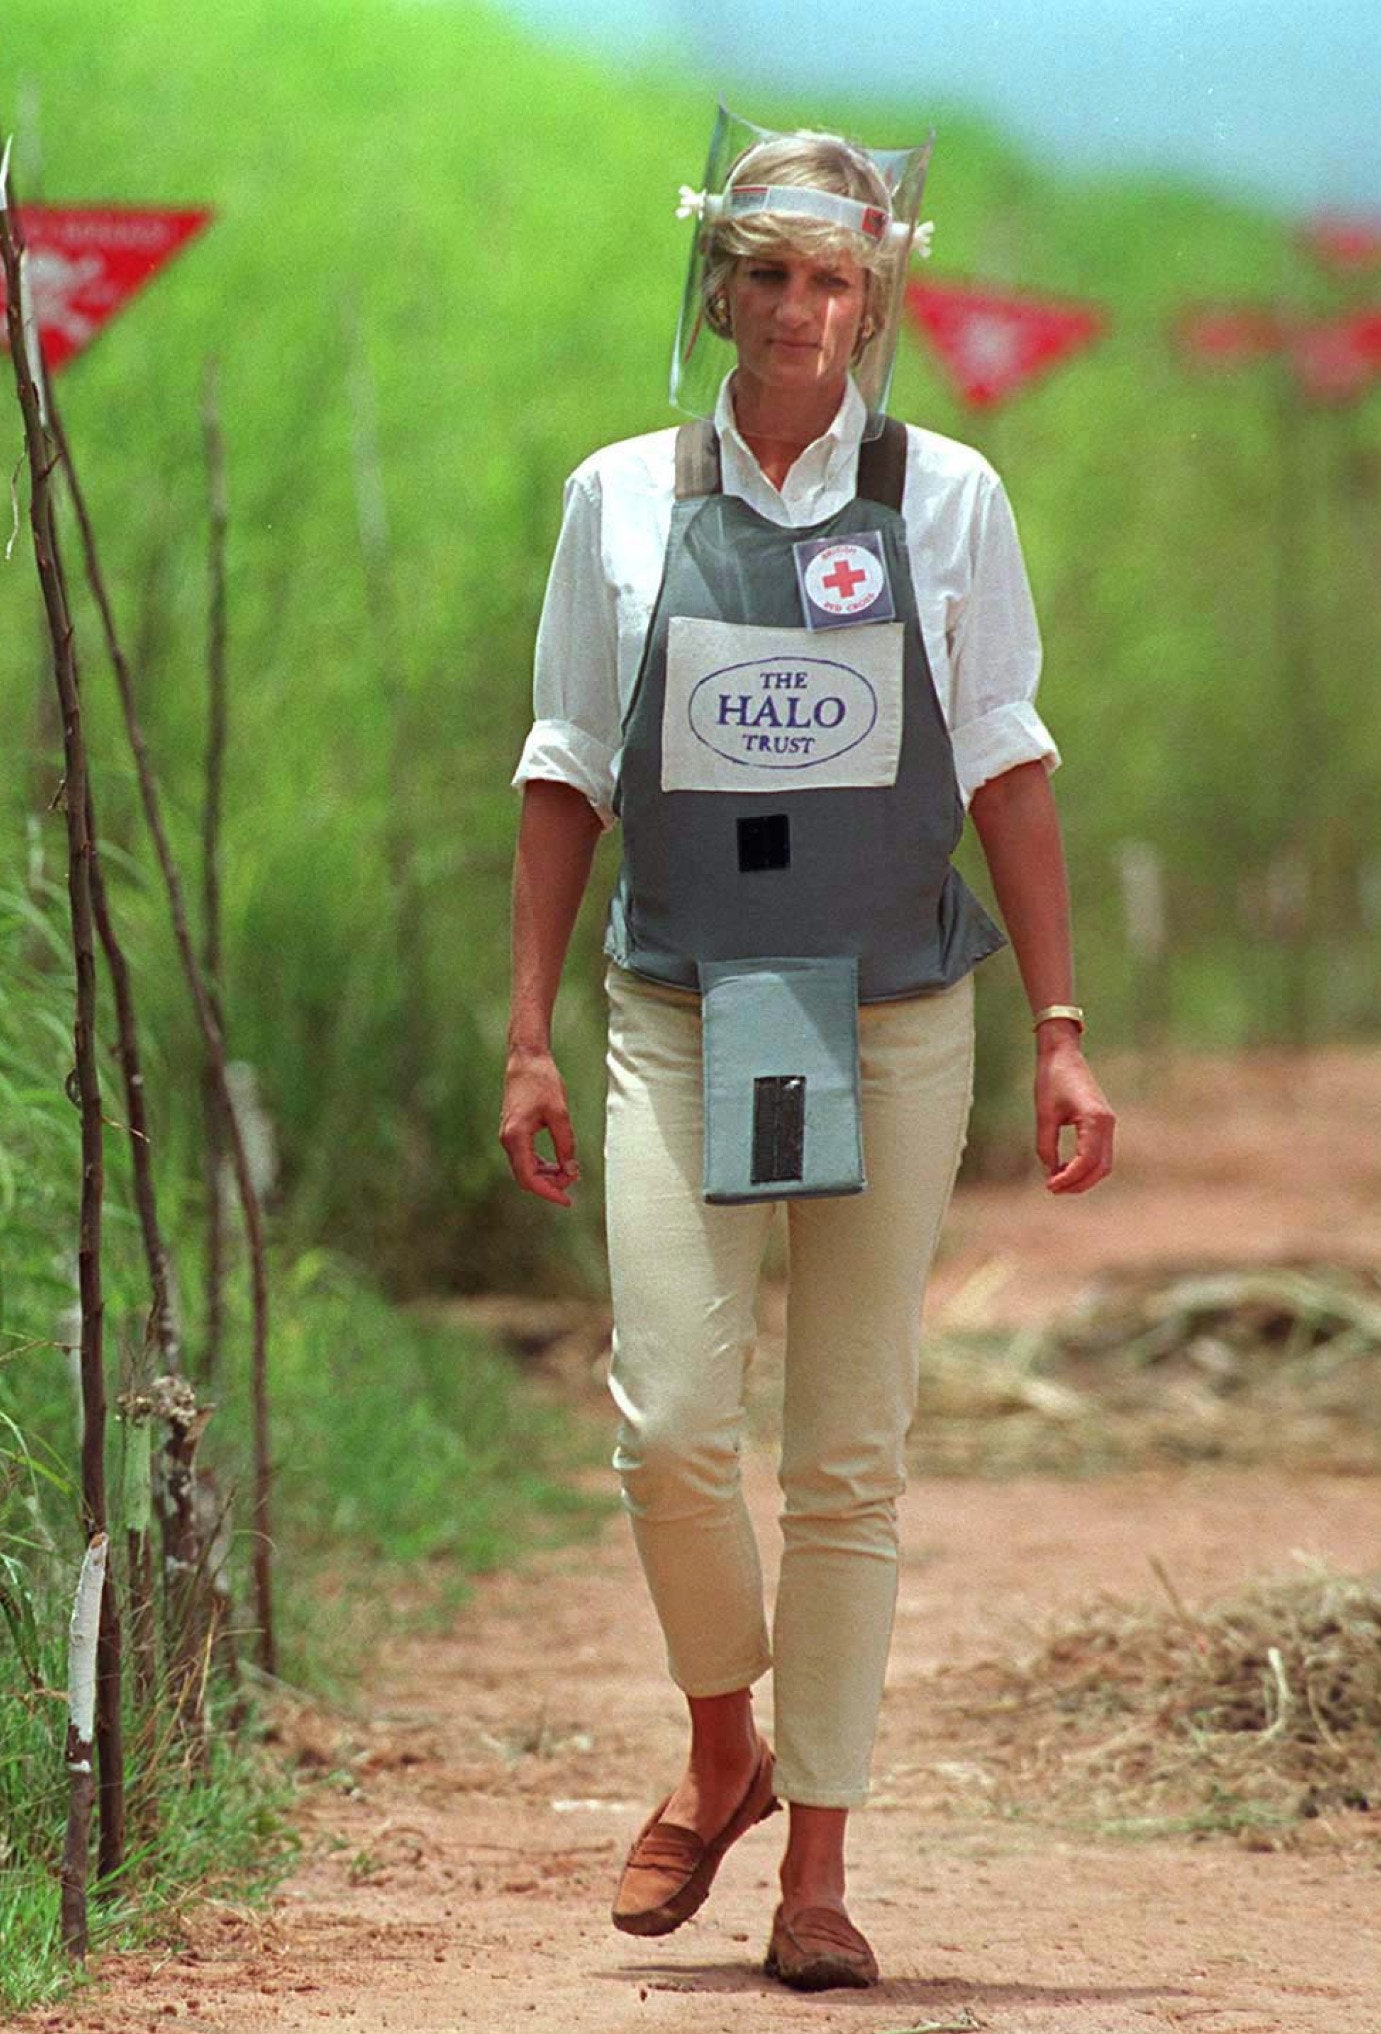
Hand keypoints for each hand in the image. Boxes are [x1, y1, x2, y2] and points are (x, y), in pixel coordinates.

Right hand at [499, 1049, 580, 1206]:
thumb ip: (566, 1145)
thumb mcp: (560, 1115)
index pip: (529, 1178)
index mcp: (516, 1137)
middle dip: (549, 1185)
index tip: (567, 1200)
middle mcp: (508, 1140)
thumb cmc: (542, 1082)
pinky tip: (558, 1163)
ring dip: (546, 1175)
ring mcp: (508, 1136)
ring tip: (568, 1172)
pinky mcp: (513, 1132)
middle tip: (573, 1182)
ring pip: (525, 1169)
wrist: (526, 1060)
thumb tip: (571, 1172)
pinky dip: (541, 1165)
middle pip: (525, 1177)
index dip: (548, 1192)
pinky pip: (525, 1158)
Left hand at [1034, 1032, 1114, 1193]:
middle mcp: (1107, 1124)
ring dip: (1084, 1177)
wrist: (1063, 1054)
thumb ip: (1046, 1146)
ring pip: (1104, 1164)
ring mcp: (1108, 1124)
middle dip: (1078, 1183)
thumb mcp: (1044, 1115)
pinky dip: (1086, 1166)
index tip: (1050, 1186)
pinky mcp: (1103, 1123)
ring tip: (1058, 1182)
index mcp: (1095, 1120)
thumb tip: (1050, 1173)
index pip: (1086, 1161)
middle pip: (1100, 1168)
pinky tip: (1065, 1169)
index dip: (1069, 1178)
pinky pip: (1101, 1153)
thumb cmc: (1051, 1079)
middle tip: (1053, 1189)